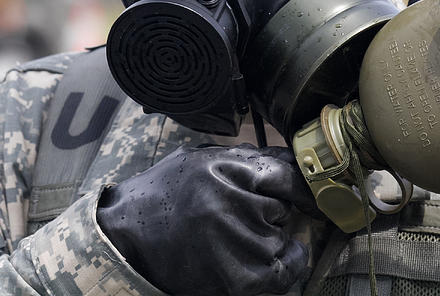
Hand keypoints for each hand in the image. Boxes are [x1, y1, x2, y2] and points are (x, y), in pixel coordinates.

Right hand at [96, 144, 313, 295]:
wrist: (125, 242)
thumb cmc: (164, 196)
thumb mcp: (200, 161)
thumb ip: (244, 160)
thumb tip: (292, 163)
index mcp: (223, 168)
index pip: (286, 173)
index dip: (303, 185)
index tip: (315, 193)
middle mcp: (232, 203)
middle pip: (283, 207)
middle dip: (272, 212)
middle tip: (241, 216)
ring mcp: (237, 243)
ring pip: (283, 238)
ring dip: (269, 239)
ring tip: (232, 238)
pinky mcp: (239, 279)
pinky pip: (286, 270)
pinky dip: (284, 265)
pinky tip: (263, 259)